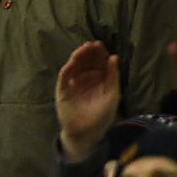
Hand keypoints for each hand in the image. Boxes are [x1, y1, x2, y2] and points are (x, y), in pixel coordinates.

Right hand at [53, 41, 121, 163]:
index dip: (99, 53)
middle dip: (88, 53)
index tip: (99, 44)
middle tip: (90, 44)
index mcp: (100, 80)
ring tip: (81, 50)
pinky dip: (67, 69)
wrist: (86, 132)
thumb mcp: (113, 94)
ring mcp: (74, 84)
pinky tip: (71, 63)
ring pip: (75, 66)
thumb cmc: (102, 115)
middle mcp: (86, 79)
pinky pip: (64, 77)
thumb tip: (114, 57)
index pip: (99, 63)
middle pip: (86, 62)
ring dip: (77, 57)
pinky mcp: (63, 90)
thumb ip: (113, 76)